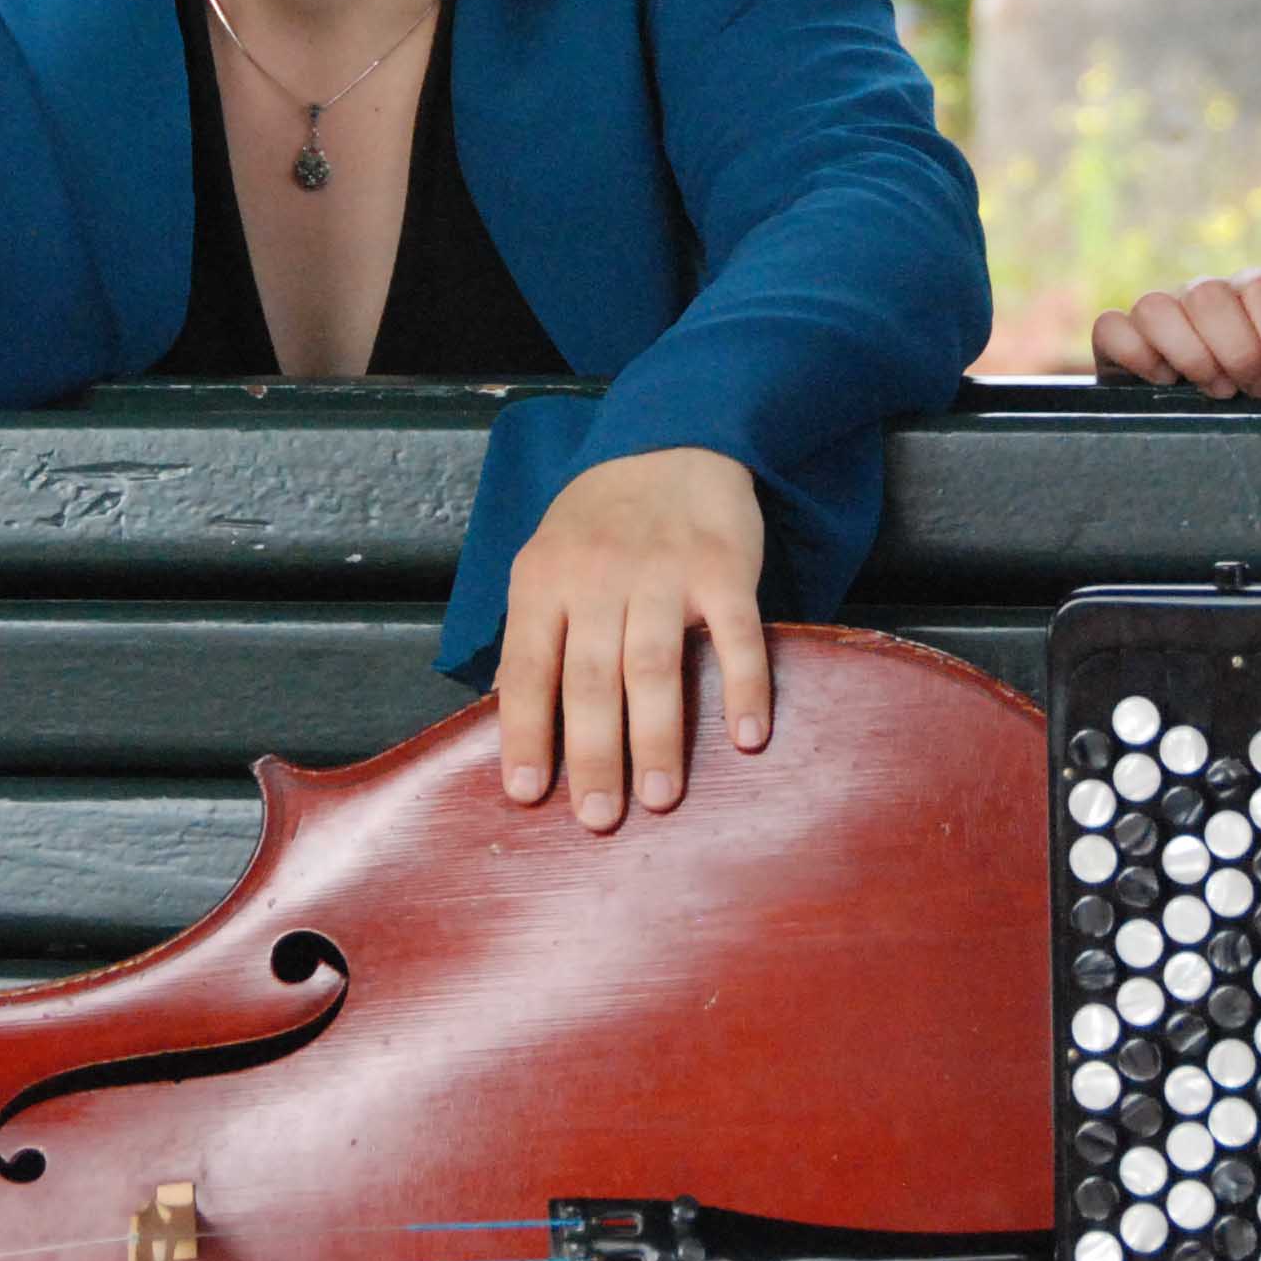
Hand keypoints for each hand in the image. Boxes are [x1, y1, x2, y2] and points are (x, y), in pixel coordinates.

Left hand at [494, 446, 770, 831]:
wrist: (671, 442)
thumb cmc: (600, 523)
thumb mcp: (546, 562)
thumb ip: (535, 633)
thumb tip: (514, 723)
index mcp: (544, 579)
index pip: (528, 667)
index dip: (526, 733)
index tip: (525, 794)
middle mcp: (599, 576)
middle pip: (591, 677)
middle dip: (593, 754)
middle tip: (599, 818)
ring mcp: (663, 571)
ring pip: (654, 665)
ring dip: (657, 737)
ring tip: (661, 798)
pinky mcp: (723, 567)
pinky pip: (736, 635)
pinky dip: (744, 687)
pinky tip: (747, 738)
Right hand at [1089, 271, 1260, 397]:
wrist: (1251, 424)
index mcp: (1254, 292)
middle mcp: (1203, 295)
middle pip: (1208, 294)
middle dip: (1239, 352)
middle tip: (1256, 390)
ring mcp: (1159, 315)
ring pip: (1155, 306)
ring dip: (1191, 356)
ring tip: (1217, 391)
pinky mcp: (1120, 342)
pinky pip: (1110, 327)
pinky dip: (1137, 355)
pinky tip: (1166, 383)